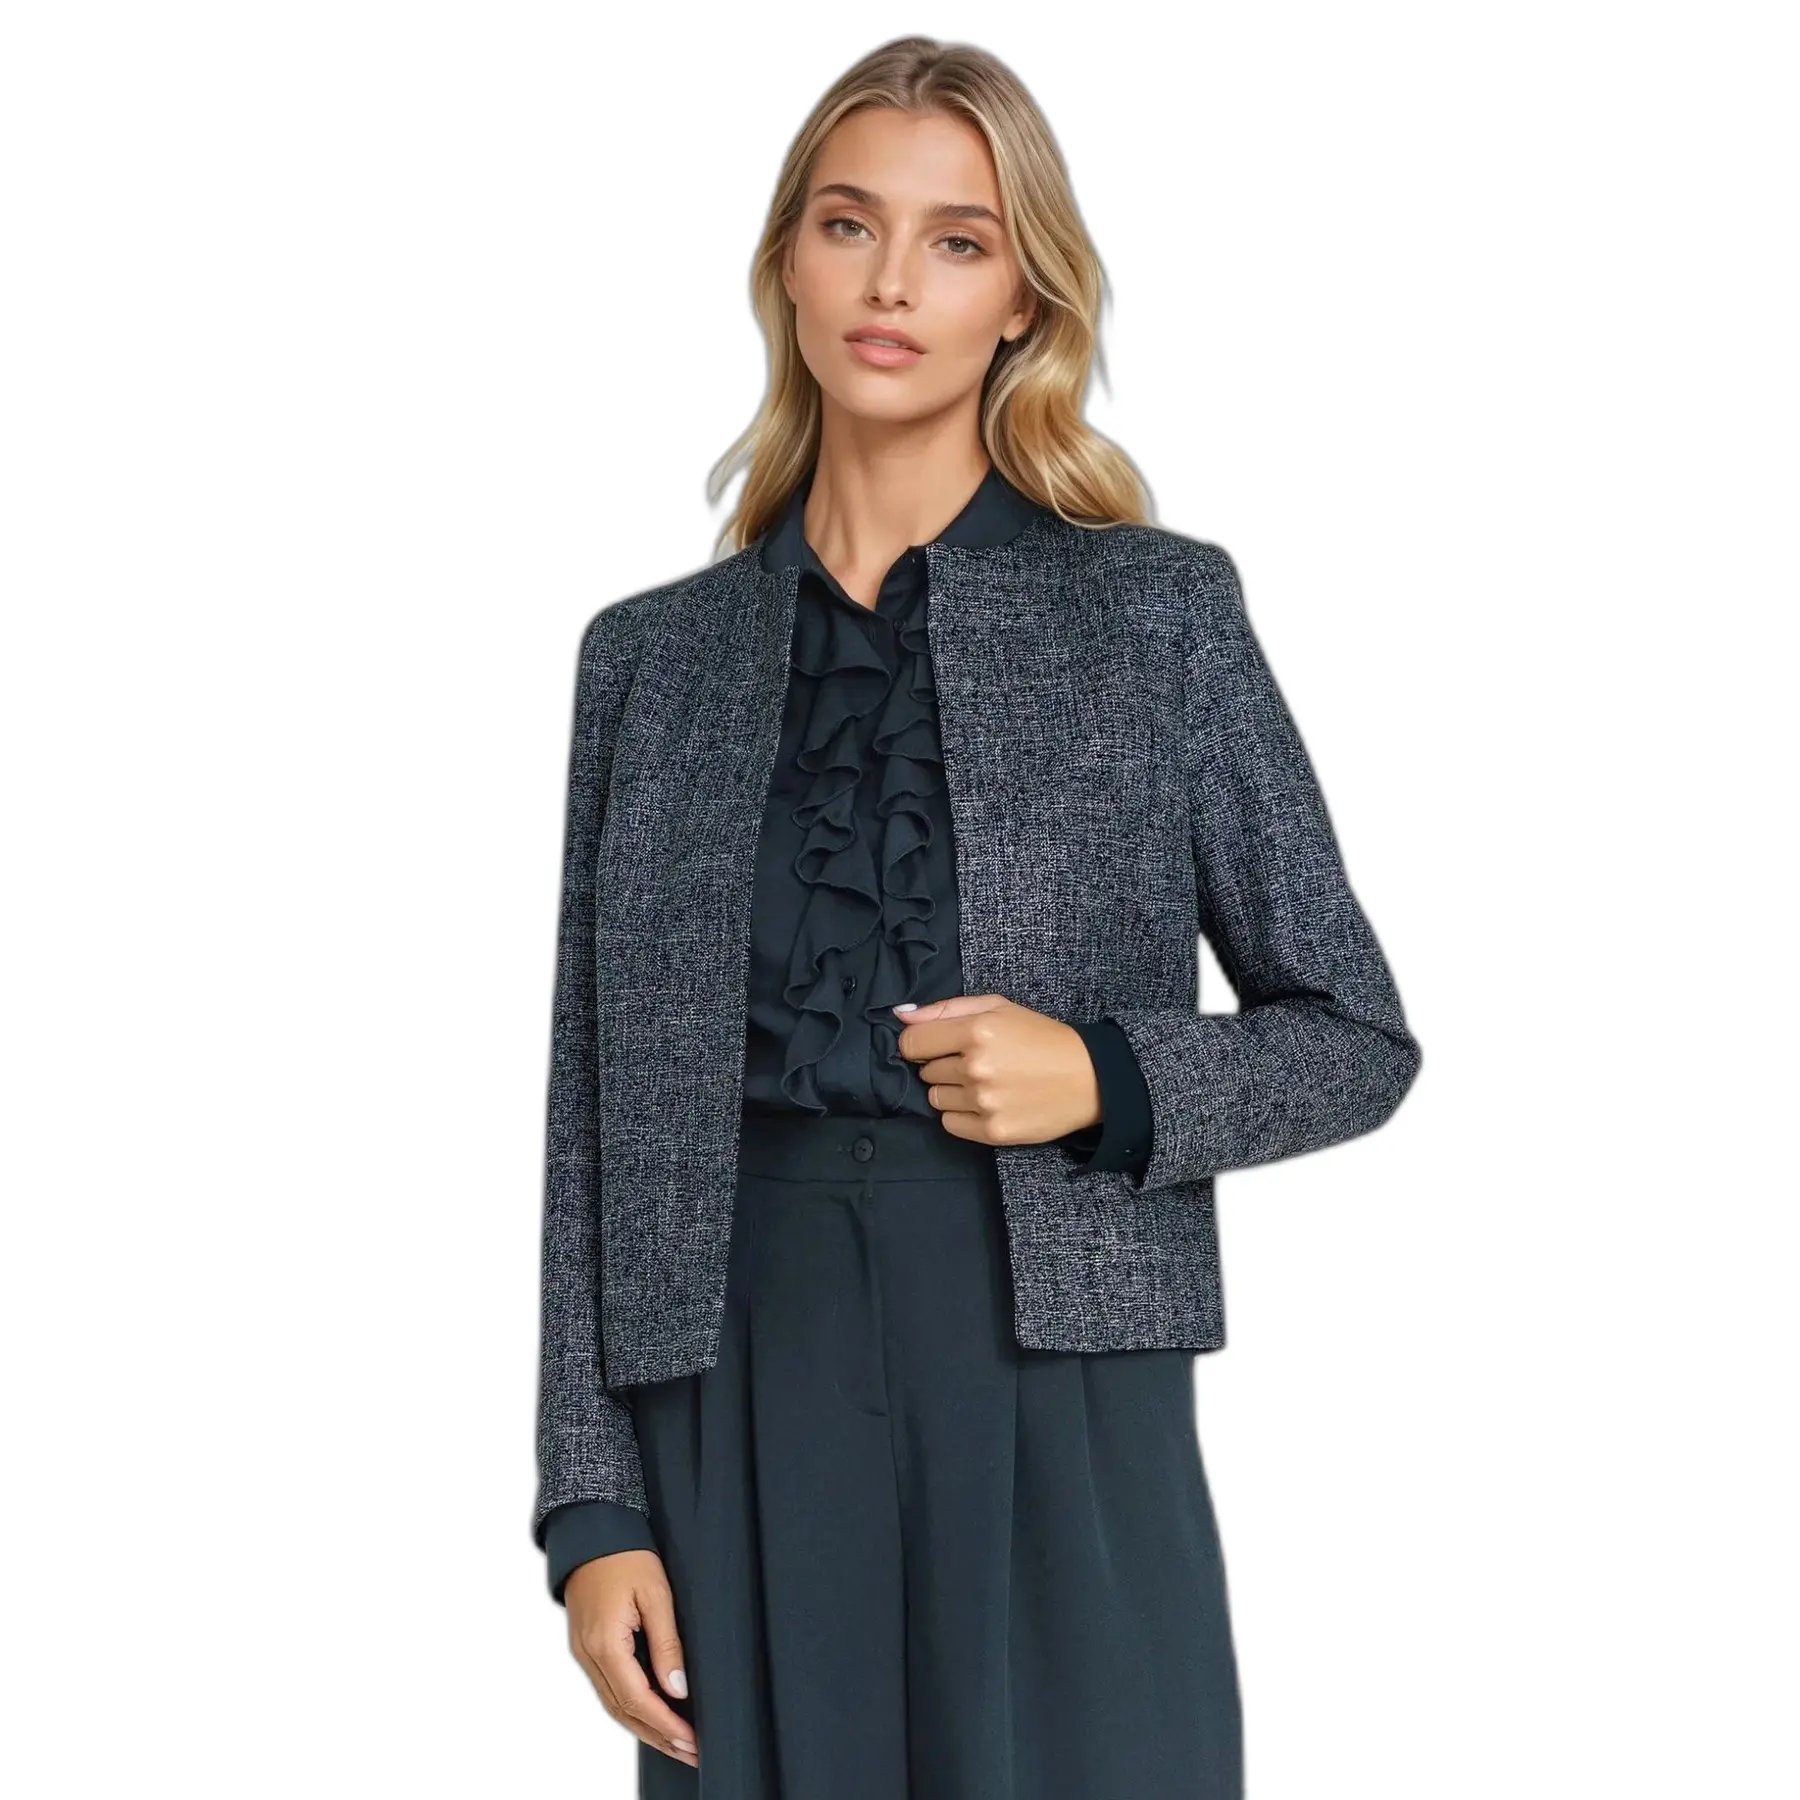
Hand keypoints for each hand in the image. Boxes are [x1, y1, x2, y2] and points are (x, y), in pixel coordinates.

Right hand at [565, 1550, 697, 1768]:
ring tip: (677, 1744)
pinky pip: (608, 1689)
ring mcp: (583, 1653)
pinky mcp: (586, 1648)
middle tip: (691, 1753)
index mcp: (605, 1643)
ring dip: (645, 1728)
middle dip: (658, 1736)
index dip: (665, 1724)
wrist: (591, 1531)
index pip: (637, 1699)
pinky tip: (652, 1716)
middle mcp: (588, 1655)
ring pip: (614, 1705)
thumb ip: (666, 1643)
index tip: (692, 1741)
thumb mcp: (656, 1593)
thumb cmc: (625, 1554)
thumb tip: (677, 1688)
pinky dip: (631, 1709)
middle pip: (624, 1711)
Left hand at [893, 994, 1101, 1145]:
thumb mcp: (998, 1007)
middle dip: (944, 1065)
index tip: (937, 1045)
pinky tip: (987, 1103)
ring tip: (985, 1082)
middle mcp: (976, 1067)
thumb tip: (900, 1017)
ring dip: (953, 1090)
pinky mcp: (992, 1132)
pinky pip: (949, 1124)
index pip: (911, 1043)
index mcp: (976, 1030)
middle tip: (977, 1062)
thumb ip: (945, 1009)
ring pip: (935, 1098)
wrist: (1089, 1078)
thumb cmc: (1042, 1037)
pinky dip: (962, 1114)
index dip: (920, 1044)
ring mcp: (984, 1102)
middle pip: (925, 1072)